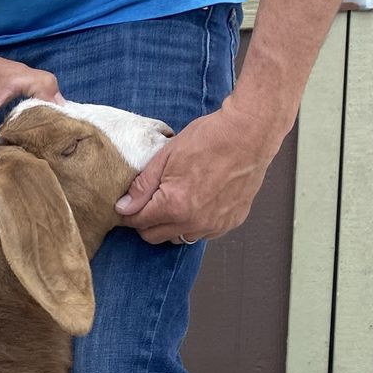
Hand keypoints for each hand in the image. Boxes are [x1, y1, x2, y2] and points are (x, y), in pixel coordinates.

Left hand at [117, 94, 289, 244]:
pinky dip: (194, 223)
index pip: (139, 223)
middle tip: (148, 202)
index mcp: (174, 206)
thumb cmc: (209, 139)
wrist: (249, 134)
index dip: (129, 213)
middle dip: (146, 222)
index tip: (127, 206)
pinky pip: (203, 233)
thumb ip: (142, 187)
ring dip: (170, 226)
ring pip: (179, 238)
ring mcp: (214, 225)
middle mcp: (194, 222)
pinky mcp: (230, 222)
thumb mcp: (165, 157)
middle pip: (155, 237)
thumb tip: (123, 207)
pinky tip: (197, 202)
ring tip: (173, 201)